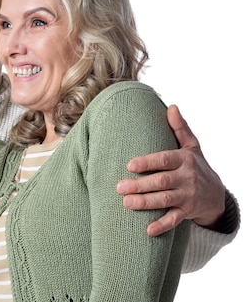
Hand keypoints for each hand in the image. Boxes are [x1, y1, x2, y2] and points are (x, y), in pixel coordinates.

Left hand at [116, 104, 225, 236]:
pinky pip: (174, 220)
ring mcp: (188, 196)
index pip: (165, 159)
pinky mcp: (188, 212)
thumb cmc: (197, 166)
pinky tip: (147, 230)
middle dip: (140, 185)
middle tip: (119, 187)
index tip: (129, 164)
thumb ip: (180, 128)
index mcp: (185, 159)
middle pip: (161, 182)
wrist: (217, 194)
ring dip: (145, 203)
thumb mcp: (192, 146)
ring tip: (126, 203)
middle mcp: (187, 178)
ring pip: (165, 200)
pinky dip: (162, 225)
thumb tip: (171, 106)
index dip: (148, 162)